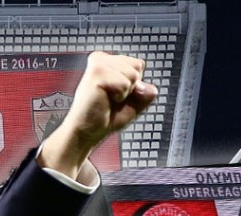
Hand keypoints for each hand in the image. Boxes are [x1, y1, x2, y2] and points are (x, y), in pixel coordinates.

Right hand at [39, 51, 156, 182]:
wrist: (87, 131)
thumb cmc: (105, 117)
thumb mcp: (133, 104)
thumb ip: (145, 94)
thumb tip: (152, 89)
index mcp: (108, 62)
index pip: (138, 64)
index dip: (134, 84)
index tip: (117, 94)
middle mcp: (102, 59)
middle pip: (138, 66)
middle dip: (131, 87)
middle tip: (112, 98)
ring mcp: (99, 64)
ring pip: (133, 74)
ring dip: (125, 92)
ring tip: (108, 99)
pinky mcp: (97, 73)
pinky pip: (125, 83)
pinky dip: (119, 96)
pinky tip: (104, 99)